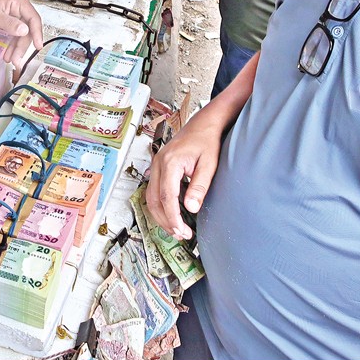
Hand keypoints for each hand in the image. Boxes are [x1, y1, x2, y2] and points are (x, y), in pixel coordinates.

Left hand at [0, 0, 42, 64]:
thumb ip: (9, 24)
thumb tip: (25, 31)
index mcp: (18, 1)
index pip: (33, 18)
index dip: (37, 33)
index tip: (38, 46)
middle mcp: (18, 7)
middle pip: (27, 29)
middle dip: (22, 45)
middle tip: (17, 59)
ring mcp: (14, 14)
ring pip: (21, 34)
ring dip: (17, 47)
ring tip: (11, 60)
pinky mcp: (8, 21)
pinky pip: (14, 34)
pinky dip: (11, 44)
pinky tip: (8, 54)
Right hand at [144, 107, 222, 239]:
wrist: (202, 125)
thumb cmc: (207, 142)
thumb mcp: (209, 165)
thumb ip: (199, 186)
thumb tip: (191, 209)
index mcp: (170, 162)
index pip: (166, 196)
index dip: (172, 217)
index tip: (181, 230)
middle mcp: (158, 164)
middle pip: (154, 199)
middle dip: (165, 220)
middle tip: (181, 234)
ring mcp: (155, 165)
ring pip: (150, 197)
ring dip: (161, 215)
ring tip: (176, 229)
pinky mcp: (158, 168)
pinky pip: (153, 190)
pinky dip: (160, 205)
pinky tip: (171, 215)